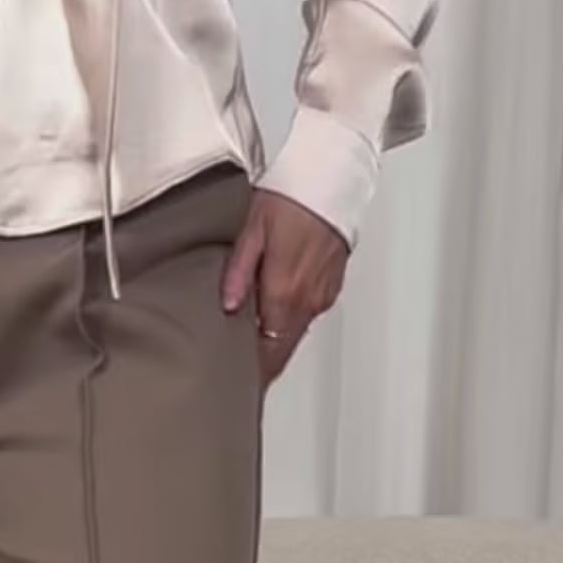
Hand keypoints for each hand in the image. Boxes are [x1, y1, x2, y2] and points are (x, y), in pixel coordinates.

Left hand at [221, 187, 348, 381]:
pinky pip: (305, 314)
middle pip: (280, 351)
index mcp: (284, 292)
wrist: (332, 177)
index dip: (251, 374)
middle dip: (260, 365)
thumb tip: (229, 306)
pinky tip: (272, 308)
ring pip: (293, 334)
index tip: (234, 384)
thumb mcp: (251, 227)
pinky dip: (288, 318)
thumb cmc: (291, 196)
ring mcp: (321, 296)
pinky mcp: (330, 287)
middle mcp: (306, 300)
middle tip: (236, 373)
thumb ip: (238, 271)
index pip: (267, 354)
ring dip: (273, 339)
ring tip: (247, 340)